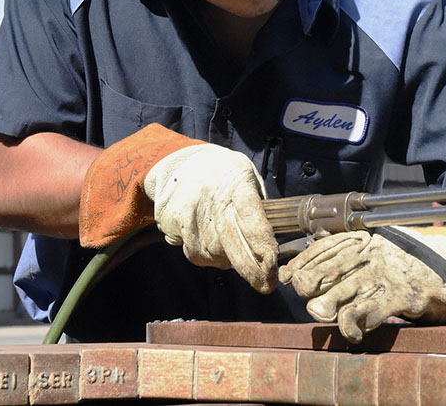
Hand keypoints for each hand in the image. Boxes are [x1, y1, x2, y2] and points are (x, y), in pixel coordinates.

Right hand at [144, 144, 277, 292]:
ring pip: (212, 255)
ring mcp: (189, 213)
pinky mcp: (172, 223)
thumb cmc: (220, 170)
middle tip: (264, 285)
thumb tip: (271, 239)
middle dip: (251, 270)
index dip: (264, 249)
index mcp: (236, 184)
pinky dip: (204, 254)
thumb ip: (258, 204)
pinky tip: (206, 237)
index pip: (253, 223)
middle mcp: (211, 199)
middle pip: (233, 246)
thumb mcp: (247, 174)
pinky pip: (194, 252)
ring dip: (224, 259)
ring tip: (227, 243)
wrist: (177, 160)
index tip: (272, 267)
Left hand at [278, 227, 445, 342]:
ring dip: (326, 306)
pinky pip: (363, 313)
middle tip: (306, 295)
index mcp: (367, 238)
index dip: (302, 262)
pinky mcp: (398, 296)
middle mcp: (372, 252)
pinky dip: (351, 326)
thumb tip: (305, 261)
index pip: (324, 247)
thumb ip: (350, 254)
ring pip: (339, 292)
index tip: (286, 275)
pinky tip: (352, 333)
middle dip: (308, 284)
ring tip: (324, 314)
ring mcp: (385, 273)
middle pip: (326, 269)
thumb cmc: (410, 263)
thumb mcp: (380, 248)